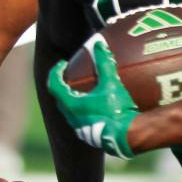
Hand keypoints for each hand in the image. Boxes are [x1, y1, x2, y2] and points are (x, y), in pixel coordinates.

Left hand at [44, 38, 139, 158]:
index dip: (56, 72)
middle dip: (63, 85)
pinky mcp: (90, 135)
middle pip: (60, 98)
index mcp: (72, 105)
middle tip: (70, 75)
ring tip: (83, 90)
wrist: (127, 137)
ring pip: (70, 111)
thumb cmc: (117, 111)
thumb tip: (98, 44)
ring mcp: (79, 128)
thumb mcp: (111, 84)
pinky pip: (81, 119)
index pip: (54, 85)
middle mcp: (71, 118)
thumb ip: (104, 63)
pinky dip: (83, 109)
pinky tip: (97, 106)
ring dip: (73, 99)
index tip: (62, 64)